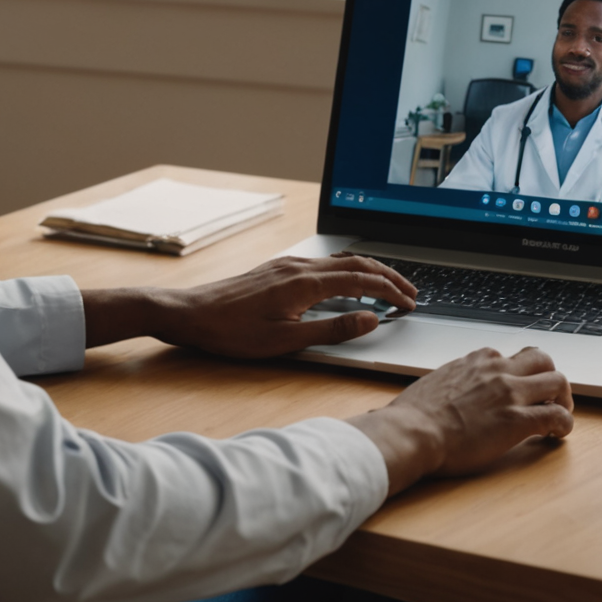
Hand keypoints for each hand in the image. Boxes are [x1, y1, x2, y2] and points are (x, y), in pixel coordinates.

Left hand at [148, 253, 419, 357]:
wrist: (190, 314)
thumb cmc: (233, 332)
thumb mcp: (287, 341)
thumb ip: (332, 330)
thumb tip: (371, 320)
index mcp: (306, 283)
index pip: (362, 281)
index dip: (390, 292)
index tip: (410, 304)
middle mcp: (300, 267)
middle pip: (356, 264)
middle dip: (388, 277)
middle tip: (411, 293)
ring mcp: (288, 265)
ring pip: (340, 261)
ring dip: (369, 271)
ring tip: (388, 286)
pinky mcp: (278, 269)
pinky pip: (324, 263)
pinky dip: (348, 271)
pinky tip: (348, 283)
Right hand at [346, 346, 574, 494]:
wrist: (412, 432)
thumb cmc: (412, 416)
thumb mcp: (431, 385)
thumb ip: (444, 385)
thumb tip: (425, 400)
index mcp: (475, 360)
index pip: (510, 356)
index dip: (518, 374)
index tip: (517, 389)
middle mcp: (497, 370)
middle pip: (542, 359)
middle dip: (550, 376)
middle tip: (549, 397)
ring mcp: (510, 393)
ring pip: (558, 381)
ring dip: (564, 398)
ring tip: (559, 414)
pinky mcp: (518, 420)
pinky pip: (558, 416)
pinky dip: (564, 425)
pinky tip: (557, 436)